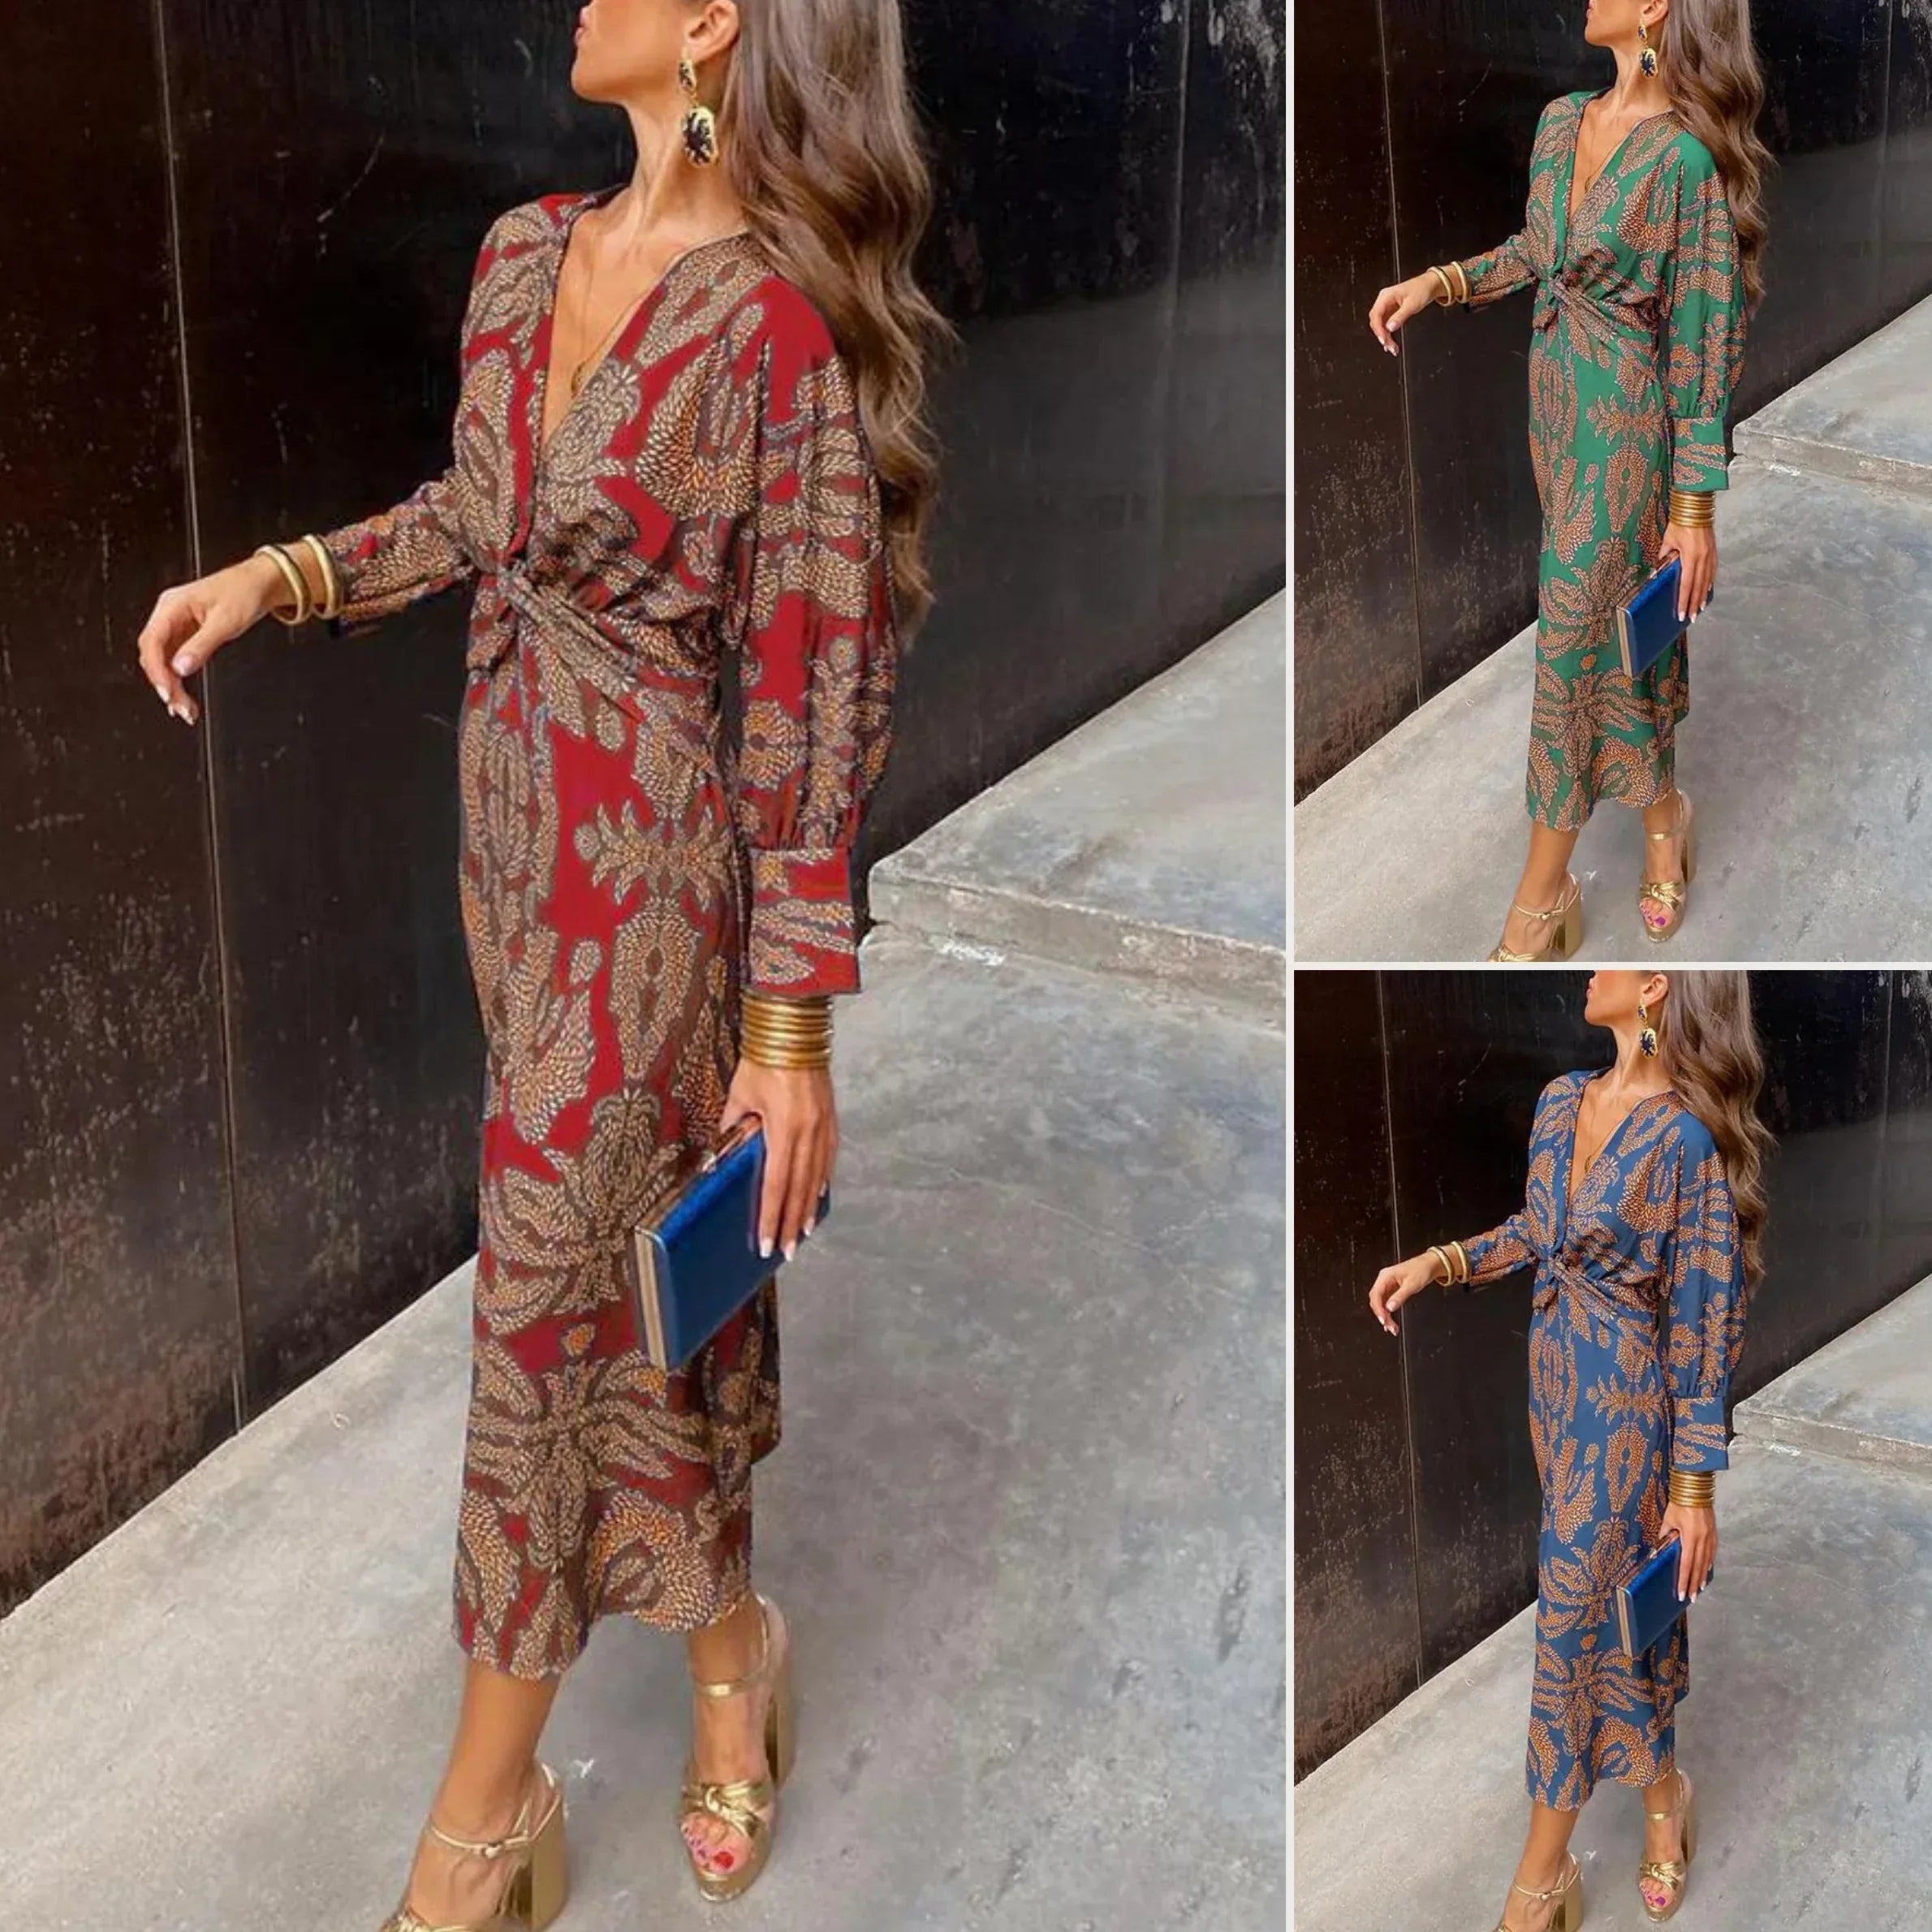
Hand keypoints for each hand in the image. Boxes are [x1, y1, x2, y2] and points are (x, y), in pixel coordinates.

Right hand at [135, 553, 291, 724]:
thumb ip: (202, 645)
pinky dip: (179, 678)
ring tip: (185, 709)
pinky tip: (184, 696)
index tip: (167, 692)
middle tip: (180, 707)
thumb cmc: (243, 592)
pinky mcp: (186, 634)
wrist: (259, 584)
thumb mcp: (225, 622)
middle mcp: (169, 614)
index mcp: (172, 605)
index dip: (156, 670)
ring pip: (163, 660)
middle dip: (164, 683)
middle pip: (154, 654)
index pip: (152, 642)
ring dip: (172, 685)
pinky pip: (174, 659)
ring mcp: (176, 625)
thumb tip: (181, 668)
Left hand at [719, 1058, 836, 1261]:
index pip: (776, 1183)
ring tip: (802, 1233)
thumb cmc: (763, 1058)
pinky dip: (822, 1180)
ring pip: (817, 1176)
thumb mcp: (740, 1094)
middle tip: (786, 1251)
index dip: (770, 1216)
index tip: (765, 1242)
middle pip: (799, 1188)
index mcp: (784, 1128)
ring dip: (808, 1207)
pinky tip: (818, 1195)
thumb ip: (733, 1127)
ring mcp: (824, 1124)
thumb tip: (721, 1155)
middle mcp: (808, 1131)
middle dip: (791, 1223)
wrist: (795, 1027)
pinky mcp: (830, 1117)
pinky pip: (828, 1157)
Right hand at [1367, 1252, 1449, 1334]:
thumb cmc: (1421, 1269)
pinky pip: (1386, 1303)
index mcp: (1385, 1276)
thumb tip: (1390, 1308)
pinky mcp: (1392, 1290)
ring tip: (1392, 1328)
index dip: (1378, 1308)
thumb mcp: (1412, 1284)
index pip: (1376, 1294)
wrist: (1429, 1265)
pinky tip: (1391, 1321)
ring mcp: (1387, 1285)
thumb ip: (1400, 1296)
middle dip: (1382, 1315)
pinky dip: (1388, 1313)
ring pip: (1381, 1304)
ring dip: (1385, 1316)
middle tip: (1390, 1326)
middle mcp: (1384, 1280)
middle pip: (1376, 1300)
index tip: (1383, 1319)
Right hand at [1368, 274, 1444, 355]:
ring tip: (1392, 347)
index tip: (1383, 339)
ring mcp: (1387, 307)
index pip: (1376, 314)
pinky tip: (1391, 342)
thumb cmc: (1421, 289)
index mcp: (1386, 296)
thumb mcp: (1412, 304)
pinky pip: (1386, 325)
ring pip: (1380, 325)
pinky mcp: (1391, 312)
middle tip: (1389, 346)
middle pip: (1376, 321)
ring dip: (1385, 337)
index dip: (1378, 329)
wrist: (1429, 285)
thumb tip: (1390, 327)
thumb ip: (1400, 316)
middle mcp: (1384, 301)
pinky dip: (1388, 334)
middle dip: (1382, 335)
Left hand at [1658, 521, 1715, 622]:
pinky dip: (1709, 583)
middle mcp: (1703, 558)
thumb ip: (1665, 557)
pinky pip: (1712, 571)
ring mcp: (1710, 554)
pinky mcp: (1714, 551)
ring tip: (1699, 609)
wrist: (1696, 506)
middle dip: (1694, 604)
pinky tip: (1707, 591)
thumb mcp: (1668, 540)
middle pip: (1698, 586)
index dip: (1684, 600)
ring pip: (1707, 580)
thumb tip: (1658, 571)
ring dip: (1703, 596)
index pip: (1686, 584)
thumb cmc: (1680, 522)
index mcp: (1690, 557)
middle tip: (1691, 618)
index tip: (1681, 613)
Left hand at [1659, 1501, 1715, 1601]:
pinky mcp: (1714, 1534)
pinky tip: (1706, 1571)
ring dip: (1702, 1576)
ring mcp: (1711, 1537)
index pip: (1686, 1564)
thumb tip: (1659, 1550)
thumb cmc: (1680, 1503)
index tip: (1681, 1593)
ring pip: (1707, 1562)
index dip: (1684, 1580)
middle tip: (1691, 1598)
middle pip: (1698, 1567)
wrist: (1696, 1488)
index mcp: (1691, 1537)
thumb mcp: (1669, 1519)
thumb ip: (1665, 1536)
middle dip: (1694, 1584)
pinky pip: (1711, 1553)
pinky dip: (1708, 1564)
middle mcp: (1703, 1540)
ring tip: (1699, 1589)